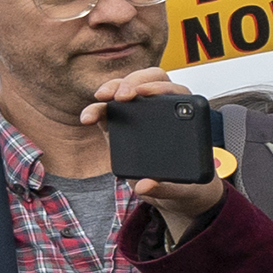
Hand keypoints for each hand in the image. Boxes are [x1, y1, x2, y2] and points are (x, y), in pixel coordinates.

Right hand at [88, 70, 224, 232]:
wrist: (173, 192)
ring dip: (112, 88)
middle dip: (132, 82)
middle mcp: (161, 109)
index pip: (174, 90)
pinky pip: (106, 110)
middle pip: (148, 81)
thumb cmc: (186, 186)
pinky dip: (95, 110)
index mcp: (185, 117)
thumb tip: (144, 185)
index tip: (146, 94)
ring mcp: (138, 115)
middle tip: (121, 95)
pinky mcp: (119, 125)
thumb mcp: (183, 191)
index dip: (160, 88)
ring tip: (101, 97)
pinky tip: (87, 118)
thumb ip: (167, 188)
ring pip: (125, 89)